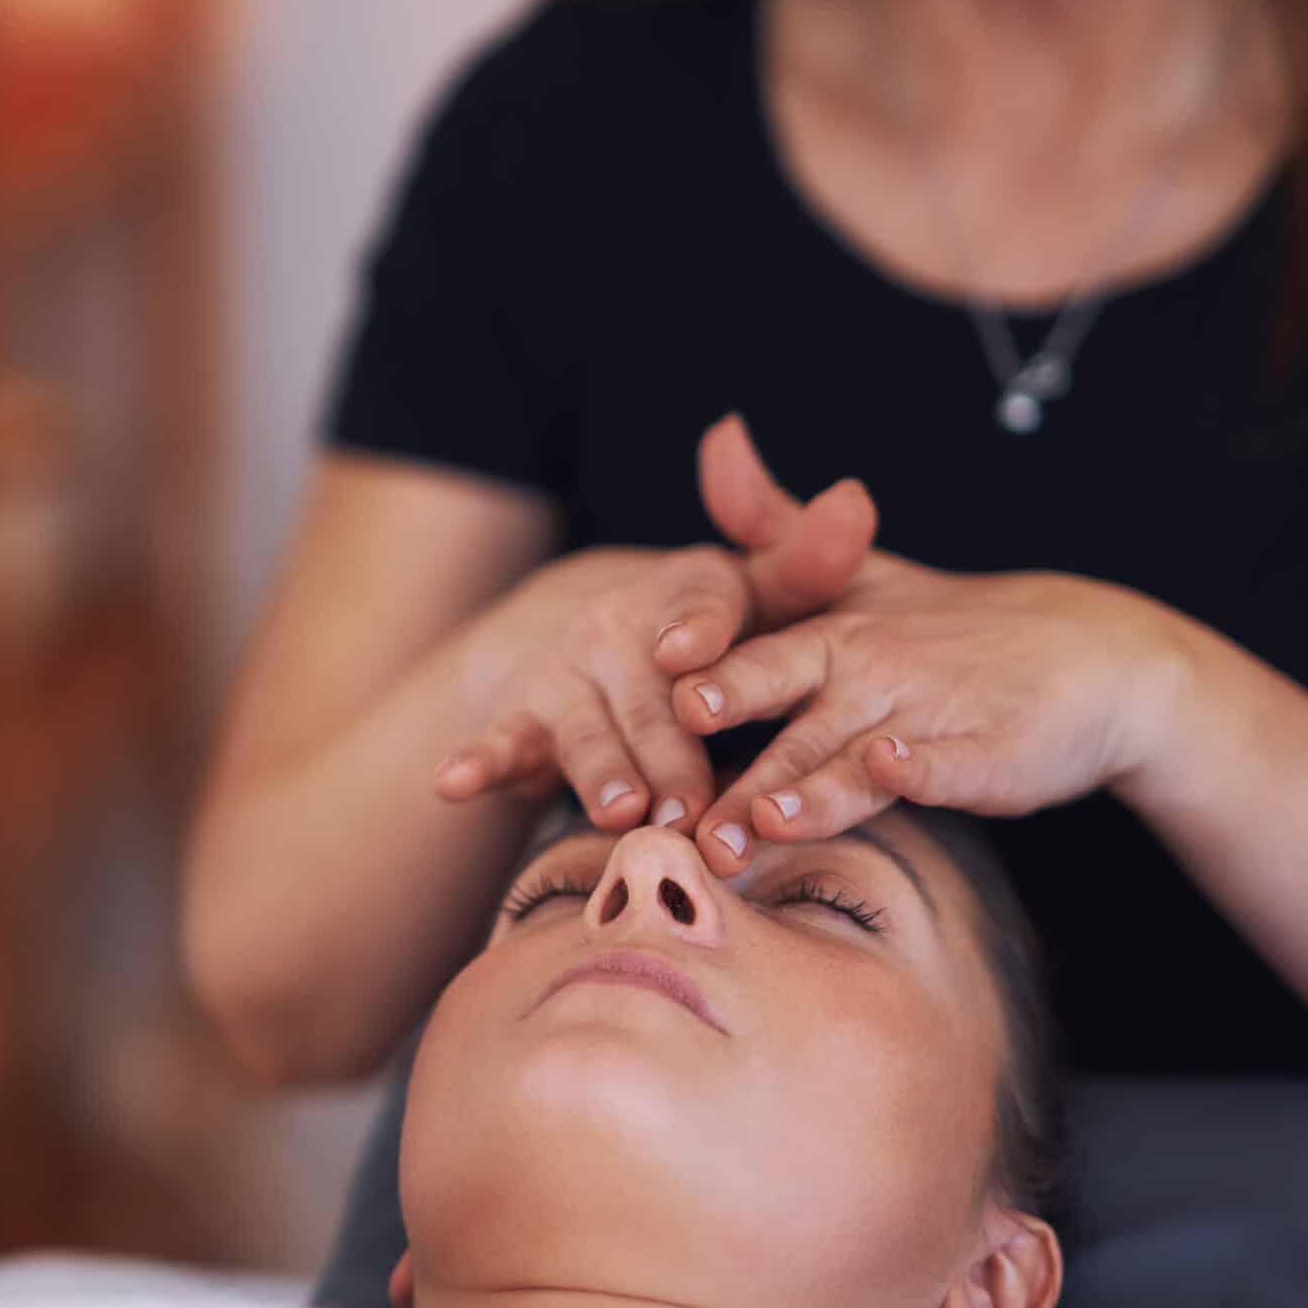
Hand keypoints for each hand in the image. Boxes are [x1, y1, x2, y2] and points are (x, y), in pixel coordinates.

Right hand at [436, 418, 878, 830]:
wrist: (619, 644)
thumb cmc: (726, 630)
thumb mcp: (773, 594)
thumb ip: (813, 561)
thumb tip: (853, 496)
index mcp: (687, 590)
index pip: (699, 603)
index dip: (695, 628)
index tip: (688, 652)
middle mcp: (619, 626)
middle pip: (648, 696)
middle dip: (669, 749)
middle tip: (692, 803)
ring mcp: (568, 677)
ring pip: (587, 732)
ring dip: (602, 770)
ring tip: (622, 810)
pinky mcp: (526, 722)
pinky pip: (504, 742)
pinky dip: (477, 761)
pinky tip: (454, 781)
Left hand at [671, 553, 1196, 865]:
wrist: (1091, 654)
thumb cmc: (952, 623)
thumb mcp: (859, 573)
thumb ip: (773, 523)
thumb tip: (717, 433)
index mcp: (833, 638)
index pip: (755, 662)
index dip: (707, 679)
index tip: (659, 692)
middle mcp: (874, 674)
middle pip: (793, 722)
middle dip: (735, 761)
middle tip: (683, 798)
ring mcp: (930, 716)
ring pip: (855, 762)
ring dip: (809, 792)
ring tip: (764, 818)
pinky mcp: (986, 758)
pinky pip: (946, 767)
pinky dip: (920, 769)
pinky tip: (893, 772)